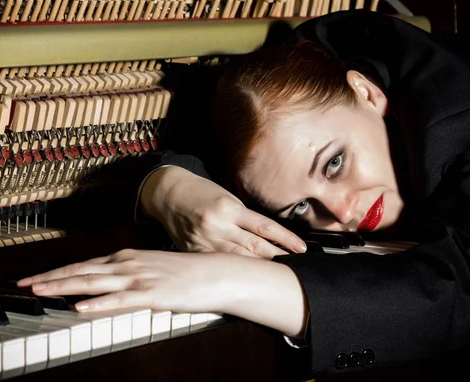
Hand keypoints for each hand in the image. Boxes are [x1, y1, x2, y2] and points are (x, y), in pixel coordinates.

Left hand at [17, 248, 307, 336]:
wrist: (218, 273)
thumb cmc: (187, 272)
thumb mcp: (153, 269)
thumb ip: (131, 275)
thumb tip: (111, 284)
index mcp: (128, 258)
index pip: (85, 264)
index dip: (58, 272)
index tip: (35, 278)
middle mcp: (128, 264)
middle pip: (82, 271)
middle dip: (50, 278)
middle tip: (23, 284)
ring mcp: (139, 278)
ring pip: (94, 282)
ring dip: (64, 286)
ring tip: (39, 291)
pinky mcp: (152, 294)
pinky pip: (120, 300)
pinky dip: (98, 303)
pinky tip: (80, 306)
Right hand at [141, 167, 306, 258]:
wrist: (168, 194)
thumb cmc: (200, 192)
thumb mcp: (225, 197)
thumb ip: (243, 217)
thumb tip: (267, 235)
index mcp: (229, 208)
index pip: (265, 227)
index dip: (286, 239)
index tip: (301, 248)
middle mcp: (218, 225)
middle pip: (255, 246)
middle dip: (277, 257)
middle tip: (296, 266)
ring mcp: (205, 240)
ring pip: (239, 258)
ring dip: (260, 267)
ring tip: (278, 274)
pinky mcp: (195, 251)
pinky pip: (218, 263)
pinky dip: (234, 270)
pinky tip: (246, 277)